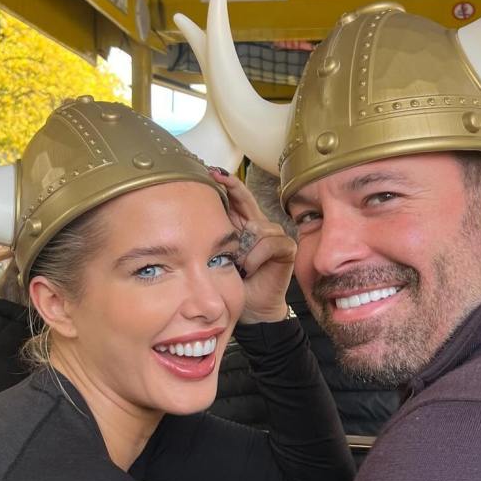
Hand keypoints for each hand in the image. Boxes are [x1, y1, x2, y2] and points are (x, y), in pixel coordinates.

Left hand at [210, 169, 294, 323]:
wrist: (252, 308)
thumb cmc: (236, 283)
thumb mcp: (220, 256)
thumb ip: (216, 237)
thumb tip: (194, 215)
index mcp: (243, 224)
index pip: (237, 197)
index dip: (227, 182)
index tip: (211, 171)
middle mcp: (260, 226)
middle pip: (248, 200)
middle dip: (232, 189)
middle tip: (217, 179)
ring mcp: (275, 235)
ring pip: (258, 227)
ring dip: (244, 247)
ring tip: (238, 264)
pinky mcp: (286, 248)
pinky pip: (269, 243)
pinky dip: (256, 257)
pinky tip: (249, 268)